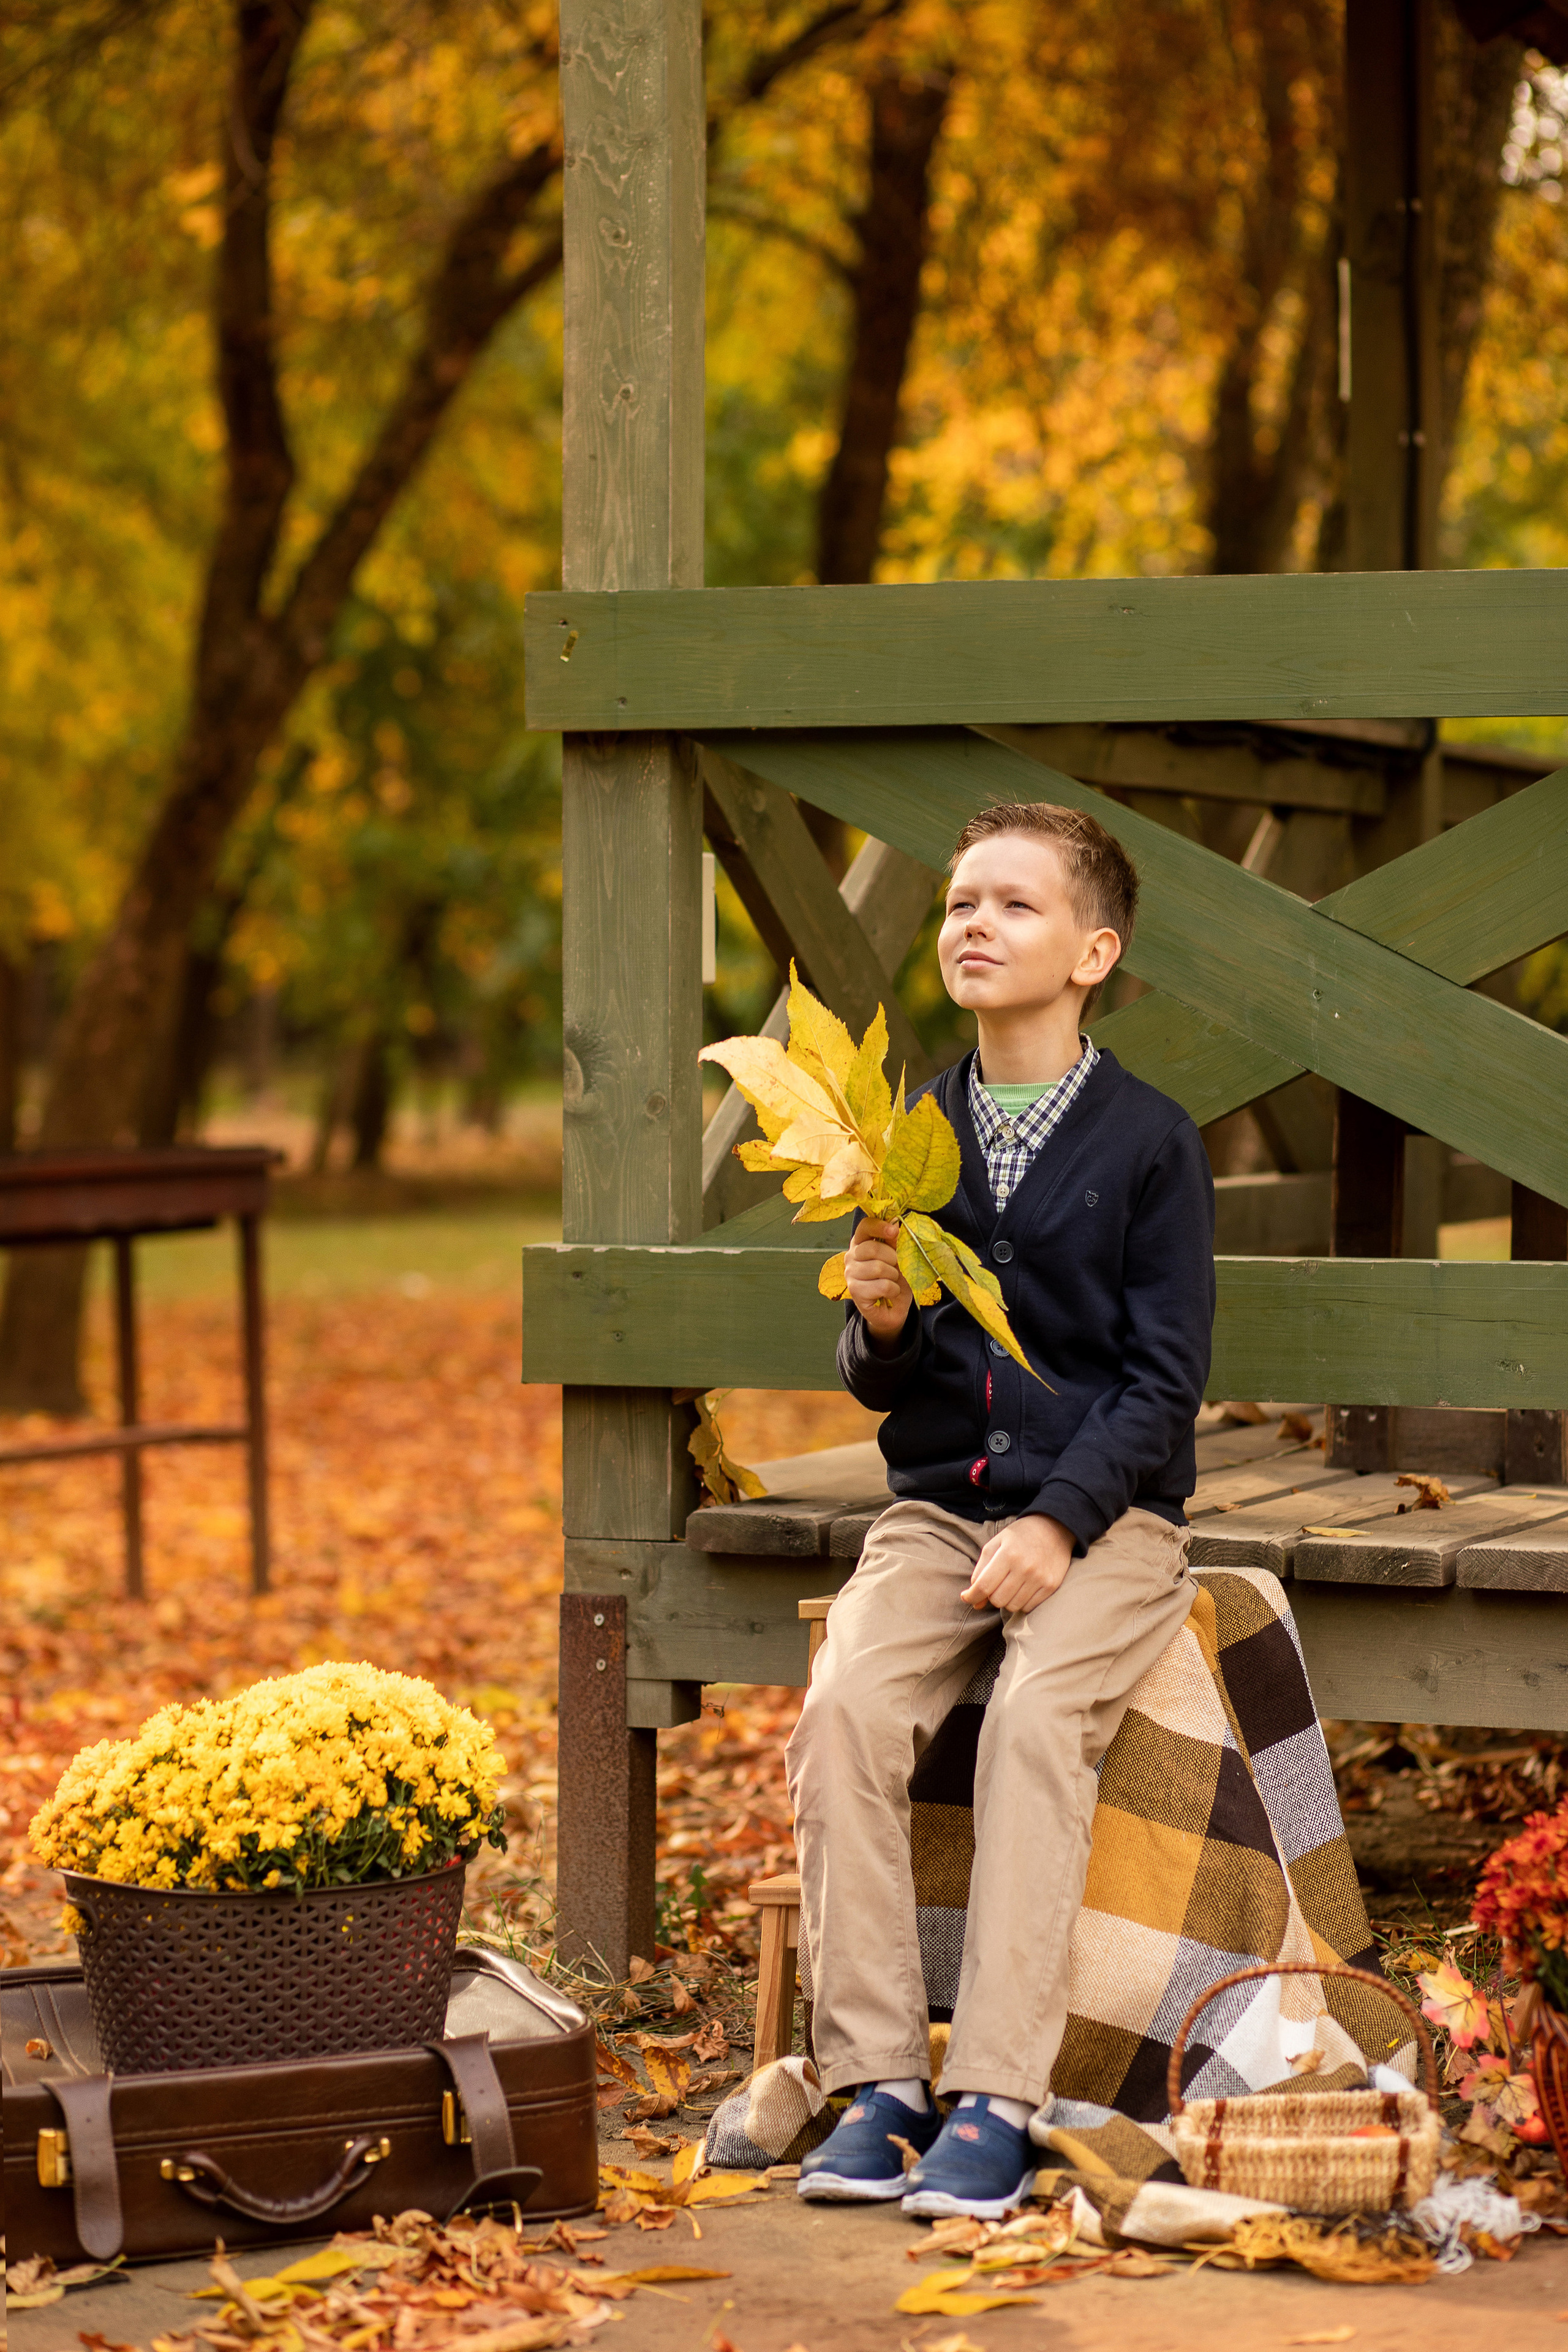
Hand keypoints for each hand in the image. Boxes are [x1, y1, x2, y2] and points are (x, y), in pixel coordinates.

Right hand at [845, 1216, 912, 1354]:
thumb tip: (896, 1225)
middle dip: (893, 1258)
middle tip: (896, 1267)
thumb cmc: (895, 1279)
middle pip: (873, 1248)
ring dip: (894, 1276)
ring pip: (879, 1268)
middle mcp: (851, 1256)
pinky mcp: (855, 1291)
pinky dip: (893, 1290)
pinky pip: (882, 1285)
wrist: (892, 1308)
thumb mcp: (899, 1258)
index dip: (879, 1226)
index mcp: (861, 1243)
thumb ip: (895, 1243)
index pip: (864, 1226)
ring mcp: (850, 1274)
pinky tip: (890, 1293)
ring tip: (892, 1281)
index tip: (894, 1230)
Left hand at [961, 1514, 1074, 1613]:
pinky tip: (1022, 1588)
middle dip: (991, 1596)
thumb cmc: (1020, 1536)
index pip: (984, 1585)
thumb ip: (980, 1570)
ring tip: (1010, 1585)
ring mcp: (1040, 1578)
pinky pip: (1028, 1607)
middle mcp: (1025, 1567)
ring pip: (1013, 1606)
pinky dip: (1021, 1602)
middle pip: (997, 1599)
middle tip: (995, 1585)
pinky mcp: (1051, 1586)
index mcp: (1008, 1554)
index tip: (967, 1597)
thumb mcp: (995, 1544)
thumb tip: (974, 1601)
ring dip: (1006, 1600)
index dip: (972, 1596)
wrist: (1054, 1528)